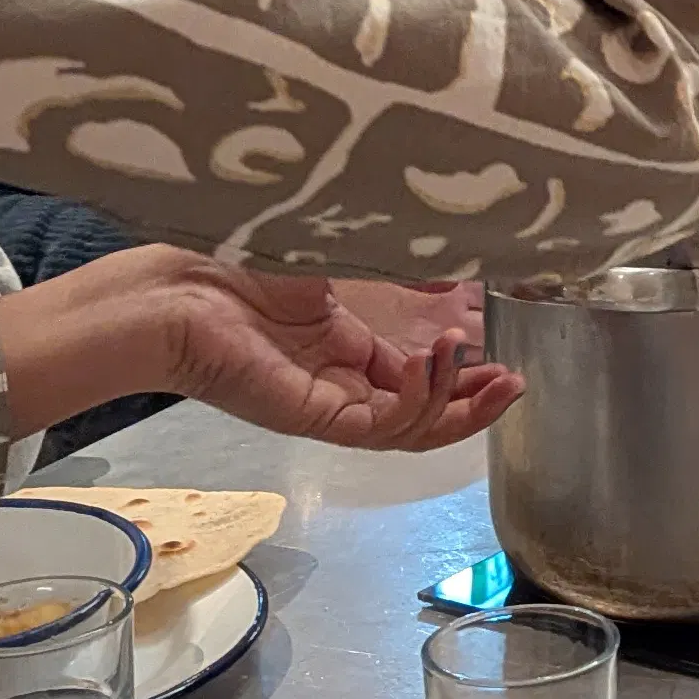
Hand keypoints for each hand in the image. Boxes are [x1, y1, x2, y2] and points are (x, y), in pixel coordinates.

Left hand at [8, 249, 523, 453]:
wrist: (182, 290)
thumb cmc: (246, 267)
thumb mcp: (337, 269)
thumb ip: (390, 280)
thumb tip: (449, 279)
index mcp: (343, 358)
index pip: (416, 384)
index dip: (461, 377)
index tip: (501, 357)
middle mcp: (340, 391)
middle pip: (424, 418)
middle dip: (476, 403)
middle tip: (516, 384)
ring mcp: (328, 408)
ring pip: (411, 431)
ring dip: (457, 405)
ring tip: (486, 372)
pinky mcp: (314, 417)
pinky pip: (382, 428)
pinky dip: (418, 401)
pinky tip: (433, 366)